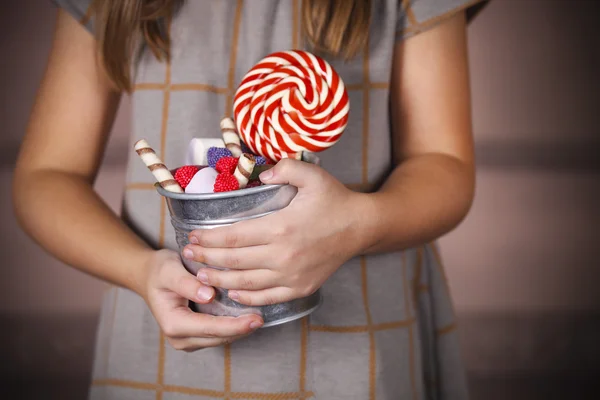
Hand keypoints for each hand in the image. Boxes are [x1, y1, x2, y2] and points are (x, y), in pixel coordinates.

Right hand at [140, 249, 263, 351]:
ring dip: (239, 329)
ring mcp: (187, 339)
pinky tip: (247, 315)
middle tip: (263, 318)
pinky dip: (232, 326)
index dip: (235, 325)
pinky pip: (218, 334)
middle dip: (241, 329)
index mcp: (173, 323)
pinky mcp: (195, 335)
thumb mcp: (168, 270)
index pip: (210, 328)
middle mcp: (180, 337)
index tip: (256, 319)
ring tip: (259, 317)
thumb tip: (208, 296)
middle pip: (218, 337)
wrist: (149, 275)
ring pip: (220, 339)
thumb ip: (186, 283)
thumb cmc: (160, 271)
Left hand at [182, 159, 370, 305]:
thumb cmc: (334, 200)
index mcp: (280, 227)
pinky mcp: (301, 288)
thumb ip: (284, 168)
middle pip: (233, 262)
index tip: (193, 237)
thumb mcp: (311, 175)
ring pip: (245, 283)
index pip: (233, 237)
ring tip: (202, 276)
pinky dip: (247, 298)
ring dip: (220, 280)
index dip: (209, 239)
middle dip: (206, 259)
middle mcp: (282, 256)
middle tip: (189, 256)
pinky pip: (268, 297)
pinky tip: (233, 292)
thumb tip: (260, 174)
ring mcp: (292, 275)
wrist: (361, 227)